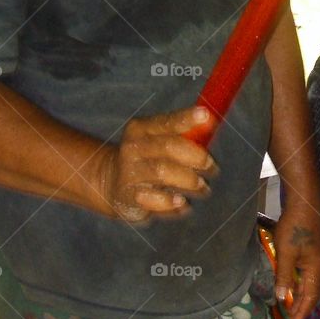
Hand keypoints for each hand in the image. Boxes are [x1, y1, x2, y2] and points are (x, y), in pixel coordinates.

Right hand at [98, 106, 216, 223]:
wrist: (109, 181)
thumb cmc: (146, 158)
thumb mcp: (158, 140)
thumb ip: (184, 134)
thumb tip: (211, 123)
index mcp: (142, 129)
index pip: (167, 121)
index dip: (187, 118)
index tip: (206, 115)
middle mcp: (134, 147)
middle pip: (169, 146)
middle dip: (196, 156)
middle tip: (211, 166)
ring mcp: (130, 171)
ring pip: (163, 172)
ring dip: (189, 180)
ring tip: (202, 187)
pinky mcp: (130, 196)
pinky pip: (155, 199)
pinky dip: (172, 202)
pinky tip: (182, 202)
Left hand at [272, 207, 319, 318]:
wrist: (306, 203)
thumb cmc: (294, 228)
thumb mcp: (285, 253)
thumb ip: (284, 277)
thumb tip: (281, 298)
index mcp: (317, 270)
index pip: (310, 298)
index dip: (301, 312)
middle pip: (315, 294)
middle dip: (304, 308)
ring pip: (314, 285)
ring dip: (304, 297)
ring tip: (293, 307)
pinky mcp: (319, 253)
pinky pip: (313, 276)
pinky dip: (305, 286)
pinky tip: (296, 287)